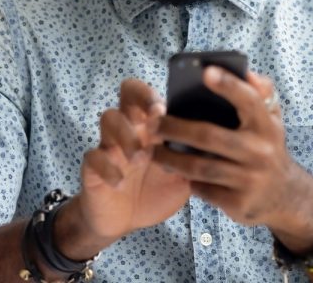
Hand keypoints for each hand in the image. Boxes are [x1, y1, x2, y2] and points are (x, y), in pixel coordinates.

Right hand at [75, 78, 190, 241]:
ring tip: (139, 157)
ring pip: (108, 118)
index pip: (149, 92)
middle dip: (139, 99)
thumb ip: (195, 158)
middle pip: (126, 92)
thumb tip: (219, 144)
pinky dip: (107, 167)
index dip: (152, 94)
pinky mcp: (93, 167)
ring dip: (125, 134)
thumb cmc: (157, 189)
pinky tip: (119, 182)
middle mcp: (130, 126)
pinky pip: (93, 156)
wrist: (126, 220)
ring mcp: (109, 144)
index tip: (163, 109)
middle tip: (152, 118)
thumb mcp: (182, 175)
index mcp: (152, 124)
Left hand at [152, 66, 312, 245]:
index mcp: (266, 125)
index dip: (229, 85)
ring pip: (199, 167)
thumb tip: (248, 73)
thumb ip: (261, 92)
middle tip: (152, 123)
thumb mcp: (272, 118)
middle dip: (175, 128)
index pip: (249, 100)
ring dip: (170, 158)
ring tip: (152, 149)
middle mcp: (260, 152)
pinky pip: (202, 189)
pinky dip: (185, 179)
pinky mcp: (238, 203)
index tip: (205, 71)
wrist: (285, 196)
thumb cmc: (267, 145)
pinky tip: (172, 170)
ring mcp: (249, 180)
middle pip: (209, 136)